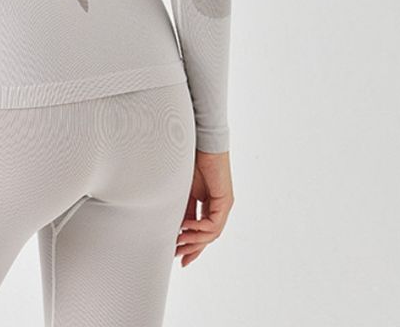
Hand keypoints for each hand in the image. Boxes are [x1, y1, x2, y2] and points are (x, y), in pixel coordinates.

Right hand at [175, 148, 232, 265]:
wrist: (201, 141)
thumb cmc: (190, 159)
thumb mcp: (183, 190)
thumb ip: (182, 208)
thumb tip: (173, 227)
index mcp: (207, 202)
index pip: (200, 229)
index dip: (190, 244)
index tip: (178, 256)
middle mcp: (218, 206)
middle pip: (207, 236)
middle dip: (193, 248)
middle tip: (179, 258)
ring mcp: (223, 204)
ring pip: (212, 233)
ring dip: (195, 240)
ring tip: (179, 242)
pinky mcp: (226, 200)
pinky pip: (214, 223)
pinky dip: (200, 228)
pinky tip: (186, 227)